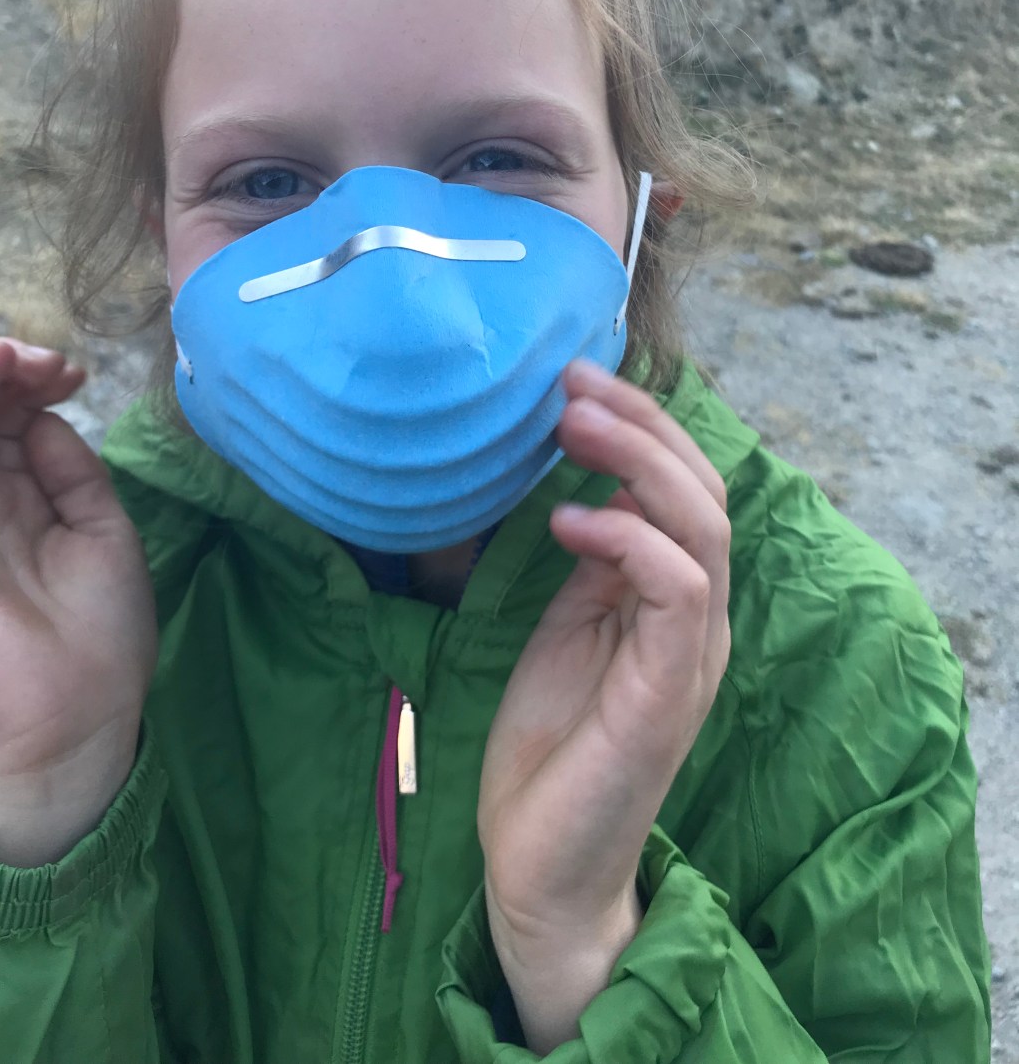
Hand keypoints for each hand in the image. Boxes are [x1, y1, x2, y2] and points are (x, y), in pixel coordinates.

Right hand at [0, 338, 156, 862]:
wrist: (72, 713)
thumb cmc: (100, 632)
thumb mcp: (103, 530)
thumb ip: (71, 470)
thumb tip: (44, 415)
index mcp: (21, 500)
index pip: (6, 416)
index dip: (31, 380)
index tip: (72, 372)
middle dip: (1, 366)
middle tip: (41, 365)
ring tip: (3, 366)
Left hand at [478, 357, 730, 1048]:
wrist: (543, 865)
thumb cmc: (551, 746)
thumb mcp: (563, 627)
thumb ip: (590, 562)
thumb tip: (583, 483)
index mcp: (672, 598)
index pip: (684, 488)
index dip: (640, 425)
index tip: (574, 381)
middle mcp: (697, 618)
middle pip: (703, 491)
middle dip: (642, 424)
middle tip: (573, 384)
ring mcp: (691, 654)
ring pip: (702, 526)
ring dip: (640, 462)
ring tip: (573, 426)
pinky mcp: (670, 690)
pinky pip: (680, 589)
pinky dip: (631, 539)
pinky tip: (568, 522)